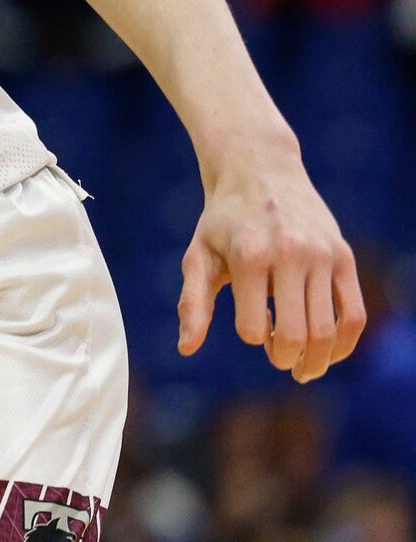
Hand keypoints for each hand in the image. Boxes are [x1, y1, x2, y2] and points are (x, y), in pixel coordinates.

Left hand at [177, 145, 364, 383]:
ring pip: (327, 328)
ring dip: (318, 359)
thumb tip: (186, 349)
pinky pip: (354, 312)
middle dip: (286, 358)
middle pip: (296, 333)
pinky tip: (330, 354)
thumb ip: (193, 302)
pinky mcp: (343, 256)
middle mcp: (290, 254)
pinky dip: (345, 342)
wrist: (261, 171)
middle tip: (280, 362)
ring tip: (304, 369)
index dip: (253, 338)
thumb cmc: (223, 221)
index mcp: (249, 256)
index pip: (254, 327)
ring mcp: (321, 255)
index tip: (251, 333)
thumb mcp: (198, 255)